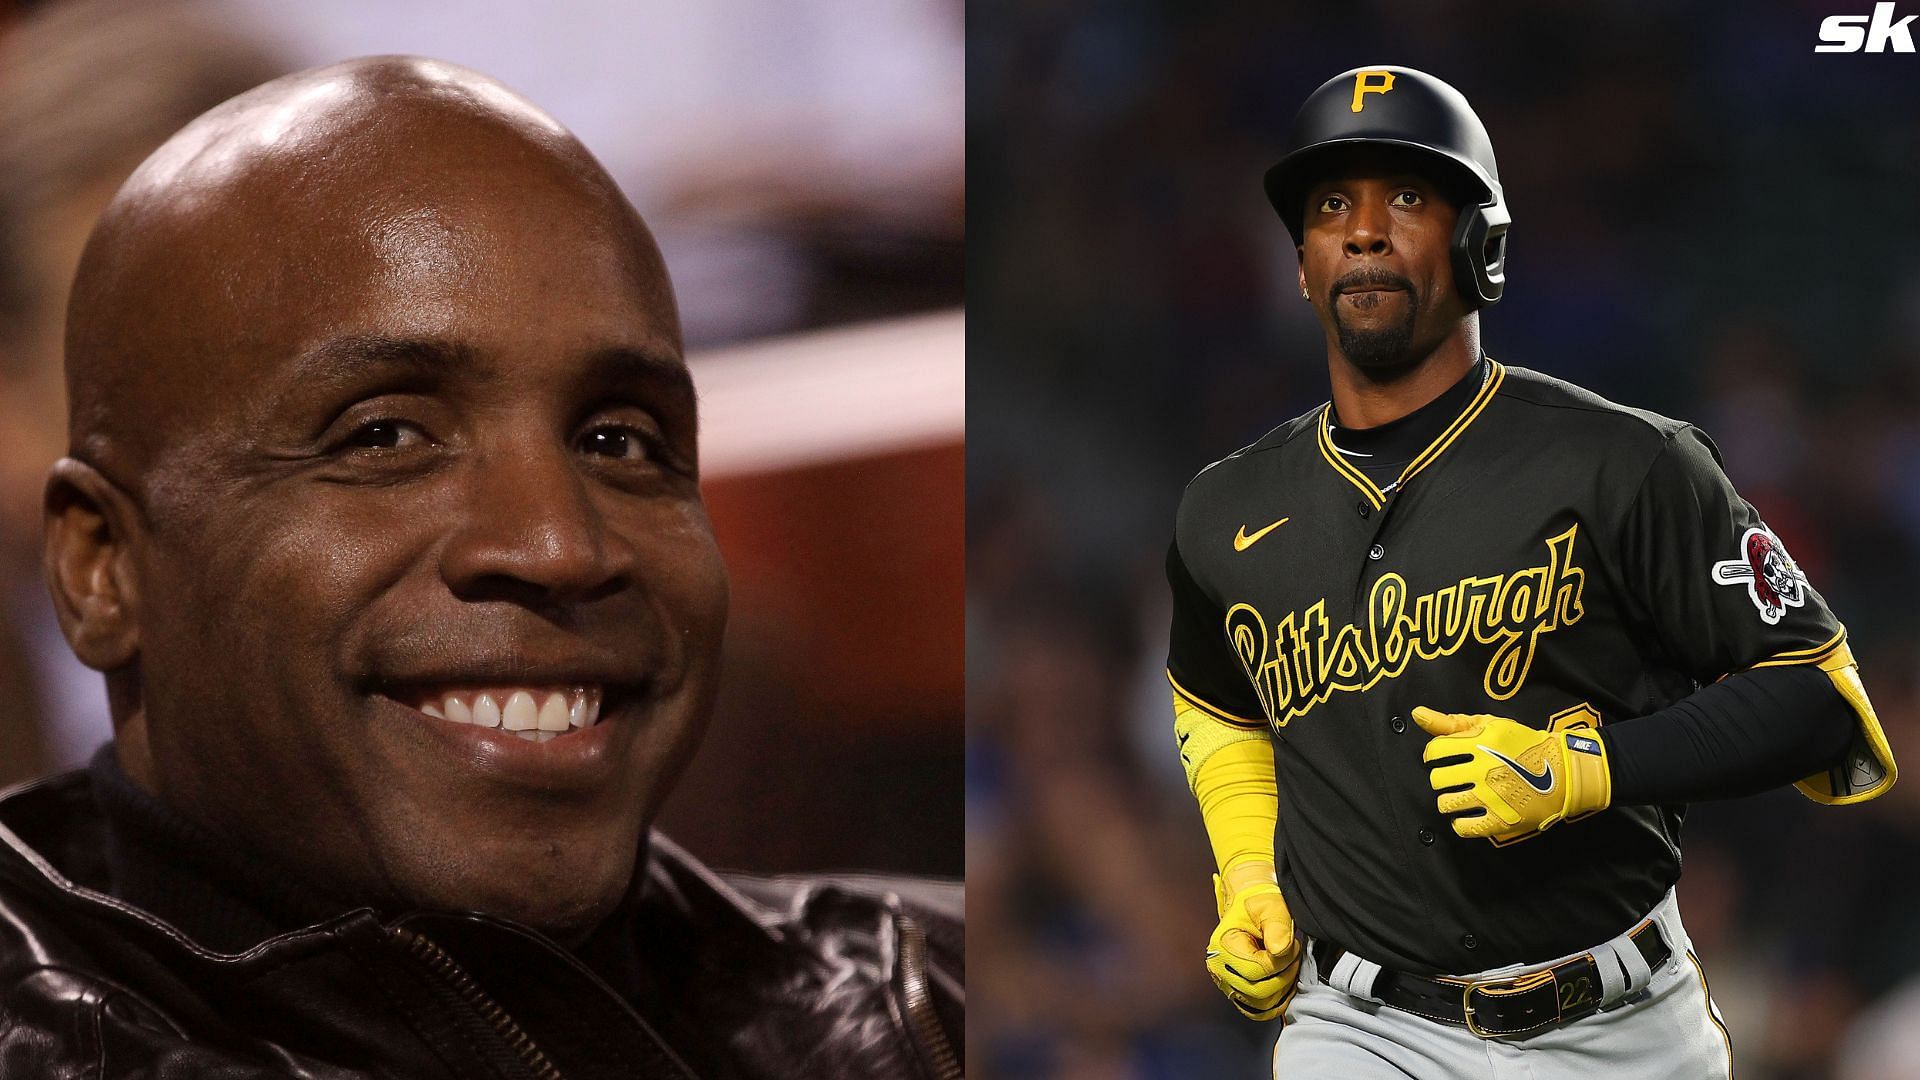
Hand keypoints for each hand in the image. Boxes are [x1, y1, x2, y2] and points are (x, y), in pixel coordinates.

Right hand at [1205, 863, 1300, 1020]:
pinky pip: (1257, 1011)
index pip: (1257, 971)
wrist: (1250, 909)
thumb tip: (1279, 951)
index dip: (1282, 962)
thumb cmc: (1259, 907)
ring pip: (1260, 1006)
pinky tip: (1284, 987)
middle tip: (1293, 957)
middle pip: (1258, 993)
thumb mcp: (1272, 908)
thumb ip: (1278, 928)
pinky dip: (1274, 1004)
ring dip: (1282, 991)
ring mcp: (1227, 984)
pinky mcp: (1237, 993)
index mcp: (1223, 947)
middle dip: (1284, 977)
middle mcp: (1220, 969)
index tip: (1291, 945)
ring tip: (1288, 968)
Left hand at [1412, 707, 1611, 842]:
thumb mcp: (1490, 724)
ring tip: (1458, 797)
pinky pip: (1464, 827)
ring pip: (1446, 803)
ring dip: (1447, 801)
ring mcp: (1492, 796)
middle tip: (1453, 779)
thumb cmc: (1522, 744)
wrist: (1563, 771)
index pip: (1434, 751)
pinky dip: (1459, 824)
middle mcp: (1483, 769)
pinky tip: (1466, 816)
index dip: (1433, 755)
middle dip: (1441, 779)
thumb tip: (1417, 714)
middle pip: (1437, 779)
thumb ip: (1451, 722)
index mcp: (1480, 743)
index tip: (1441, 758)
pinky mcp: (1501, 820)